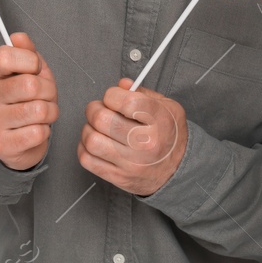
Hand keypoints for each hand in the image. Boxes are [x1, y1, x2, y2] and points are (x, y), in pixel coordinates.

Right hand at [0, 32, 58, 170]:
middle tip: (45, 96)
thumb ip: (26, 52)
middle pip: (31, 85)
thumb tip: (18, 36)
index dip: (31, 61)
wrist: (12, 140)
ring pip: (39, 110)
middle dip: (49, 91)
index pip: (6, 56)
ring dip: (51, 112)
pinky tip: (36, 130)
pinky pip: (38, 133)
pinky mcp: (2, 144)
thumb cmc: (23, 100)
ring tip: (43, 113)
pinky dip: (45, 131)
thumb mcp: (28, 72)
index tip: (35, 69)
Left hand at [78, 79, 187, 195]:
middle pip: (102, 120)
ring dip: (88, 129)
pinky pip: (87, 159)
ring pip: (91, 140)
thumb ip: (143, 93)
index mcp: (160, 121)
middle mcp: (146, 143)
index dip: (112, 95)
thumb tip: (121, 85)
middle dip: (94, 109)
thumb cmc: (169, 134)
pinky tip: (96, 142)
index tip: (113, 97)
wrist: (177, 170)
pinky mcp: (118, 177)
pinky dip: (84, 147)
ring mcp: (131, 163)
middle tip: (98, 109)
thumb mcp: (168, 107)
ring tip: (96, 127)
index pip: (126, 101)